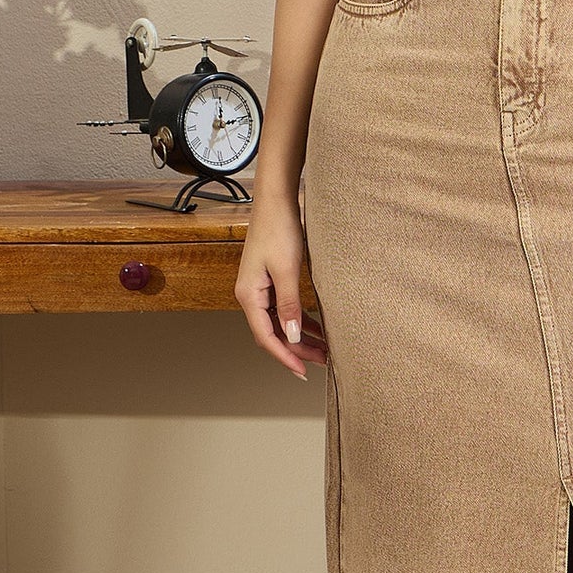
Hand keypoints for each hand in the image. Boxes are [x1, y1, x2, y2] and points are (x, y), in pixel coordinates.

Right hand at [235, 190, 329, 381]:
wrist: (276, 201)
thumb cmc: (279, 229)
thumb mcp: (287, 269)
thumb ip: (290, 305)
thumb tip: (294, 336)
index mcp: (249, 295)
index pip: (266, 337)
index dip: (285, 356)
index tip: (303, 371)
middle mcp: (251, 295)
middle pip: (273, 333)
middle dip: (296, 350)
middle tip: (321, 362)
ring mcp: (260, 289)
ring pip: (280, 323)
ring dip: (299, 337)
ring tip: (323, 349)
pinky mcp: (270, 281)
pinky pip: (283, 309)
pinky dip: (299, 320)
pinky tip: (316, 327)